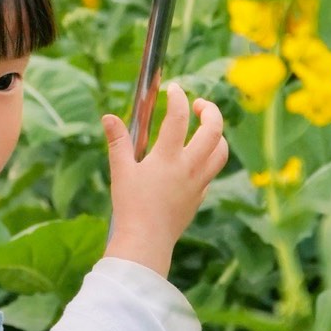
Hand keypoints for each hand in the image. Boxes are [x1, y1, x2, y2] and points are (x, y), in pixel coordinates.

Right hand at [101, 83, 228, 277]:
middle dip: (210, 110)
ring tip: (204, 128)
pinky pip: (212, 172)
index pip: (179, 117)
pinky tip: (195, 159)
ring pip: (221, 152)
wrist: (146, 242)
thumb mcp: (120, 171)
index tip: (173, 88)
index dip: (178, 97)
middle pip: (214, 130)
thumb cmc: (130, 207)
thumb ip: (117, 142)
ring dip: (217, 135)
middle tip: (198, 104)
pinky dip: (209, 159)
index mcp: (167, 158)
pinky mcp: (200, 197)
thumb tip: (108, 117)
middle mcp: (188, 167)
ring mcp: (198, 183)